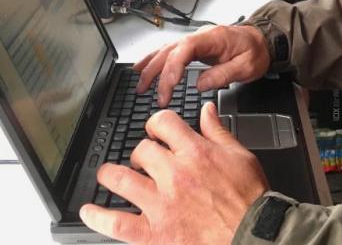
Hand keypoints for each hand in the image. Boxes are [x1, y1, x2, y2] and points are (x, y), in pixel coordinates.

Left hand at [79, 102, 268, 243]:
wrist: (253, 236)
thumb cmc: (250, 199)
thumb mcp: (240, 155)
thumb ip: (218, 131)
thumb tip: (206, 110)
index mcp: (195, 152)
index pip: (162, 122)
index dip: (156, 123)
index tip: (156, 130)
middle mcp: (174, 174)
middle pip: (141, 149)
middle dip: (141, 151)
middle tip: (144, 160)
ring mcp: (160, 203)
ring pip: (120, 179)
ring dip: (111, 174)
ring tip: (109, 175)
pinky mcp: (154, 232)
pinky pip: (117, 223)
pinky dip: (98, 217)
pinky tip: (88, 211)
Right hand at [134, 24, 269, 106]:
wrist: (263, 41)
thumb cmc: (255, 52)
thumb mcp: (246, 67)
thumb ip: (222, 75)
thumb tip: (199, 84)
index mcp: (213, 38)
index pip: (184, 50)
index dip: (173, 68)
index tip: (168, 88)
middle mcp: (200, 36)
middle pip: (170, 50)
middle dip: (156, 71)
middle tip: (147, 92)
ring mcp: (196, 40)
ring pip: (166, 50)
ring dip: (151, 66)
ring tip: (139, 83)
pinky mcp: (194, 46)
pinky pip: (170, 51)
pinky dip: (155, 59)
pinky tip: (144, 67)